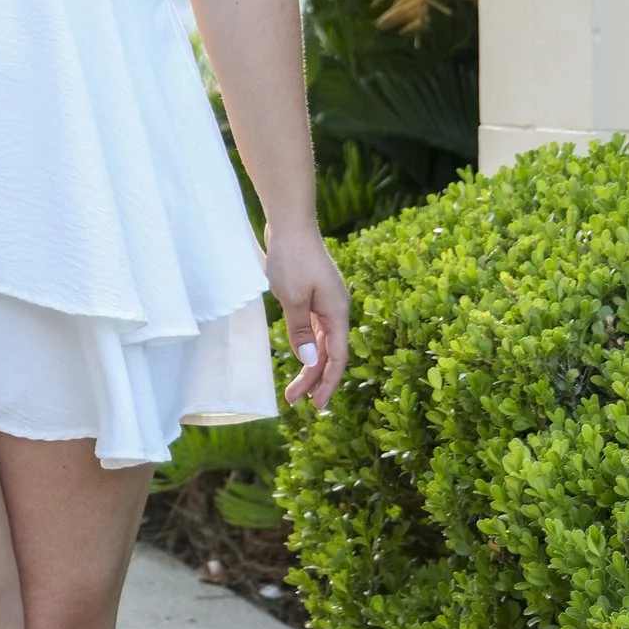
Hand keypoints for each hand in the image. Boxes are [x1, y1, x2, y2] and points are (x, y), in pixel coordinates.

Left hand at [264, 221, 350, 410]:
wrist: (290, 223)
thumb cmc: (291, 258)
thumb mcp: (292, 298)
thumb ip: (300, 331)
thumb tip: (310, 362)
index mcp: (337, 312)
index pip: (337, 357)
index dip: (327, 382)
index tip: (316, 404)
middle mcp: (336, 309)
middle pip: (330, 353)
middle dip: (314, 379)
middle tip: (295, 401)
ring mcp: (326, 302)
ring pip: (322, 343)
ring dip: (309, 365)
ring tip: (293, 388)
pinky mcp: (314, 295)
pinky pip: (315, 329)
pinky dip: (307, 345)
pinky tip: (299, 355)